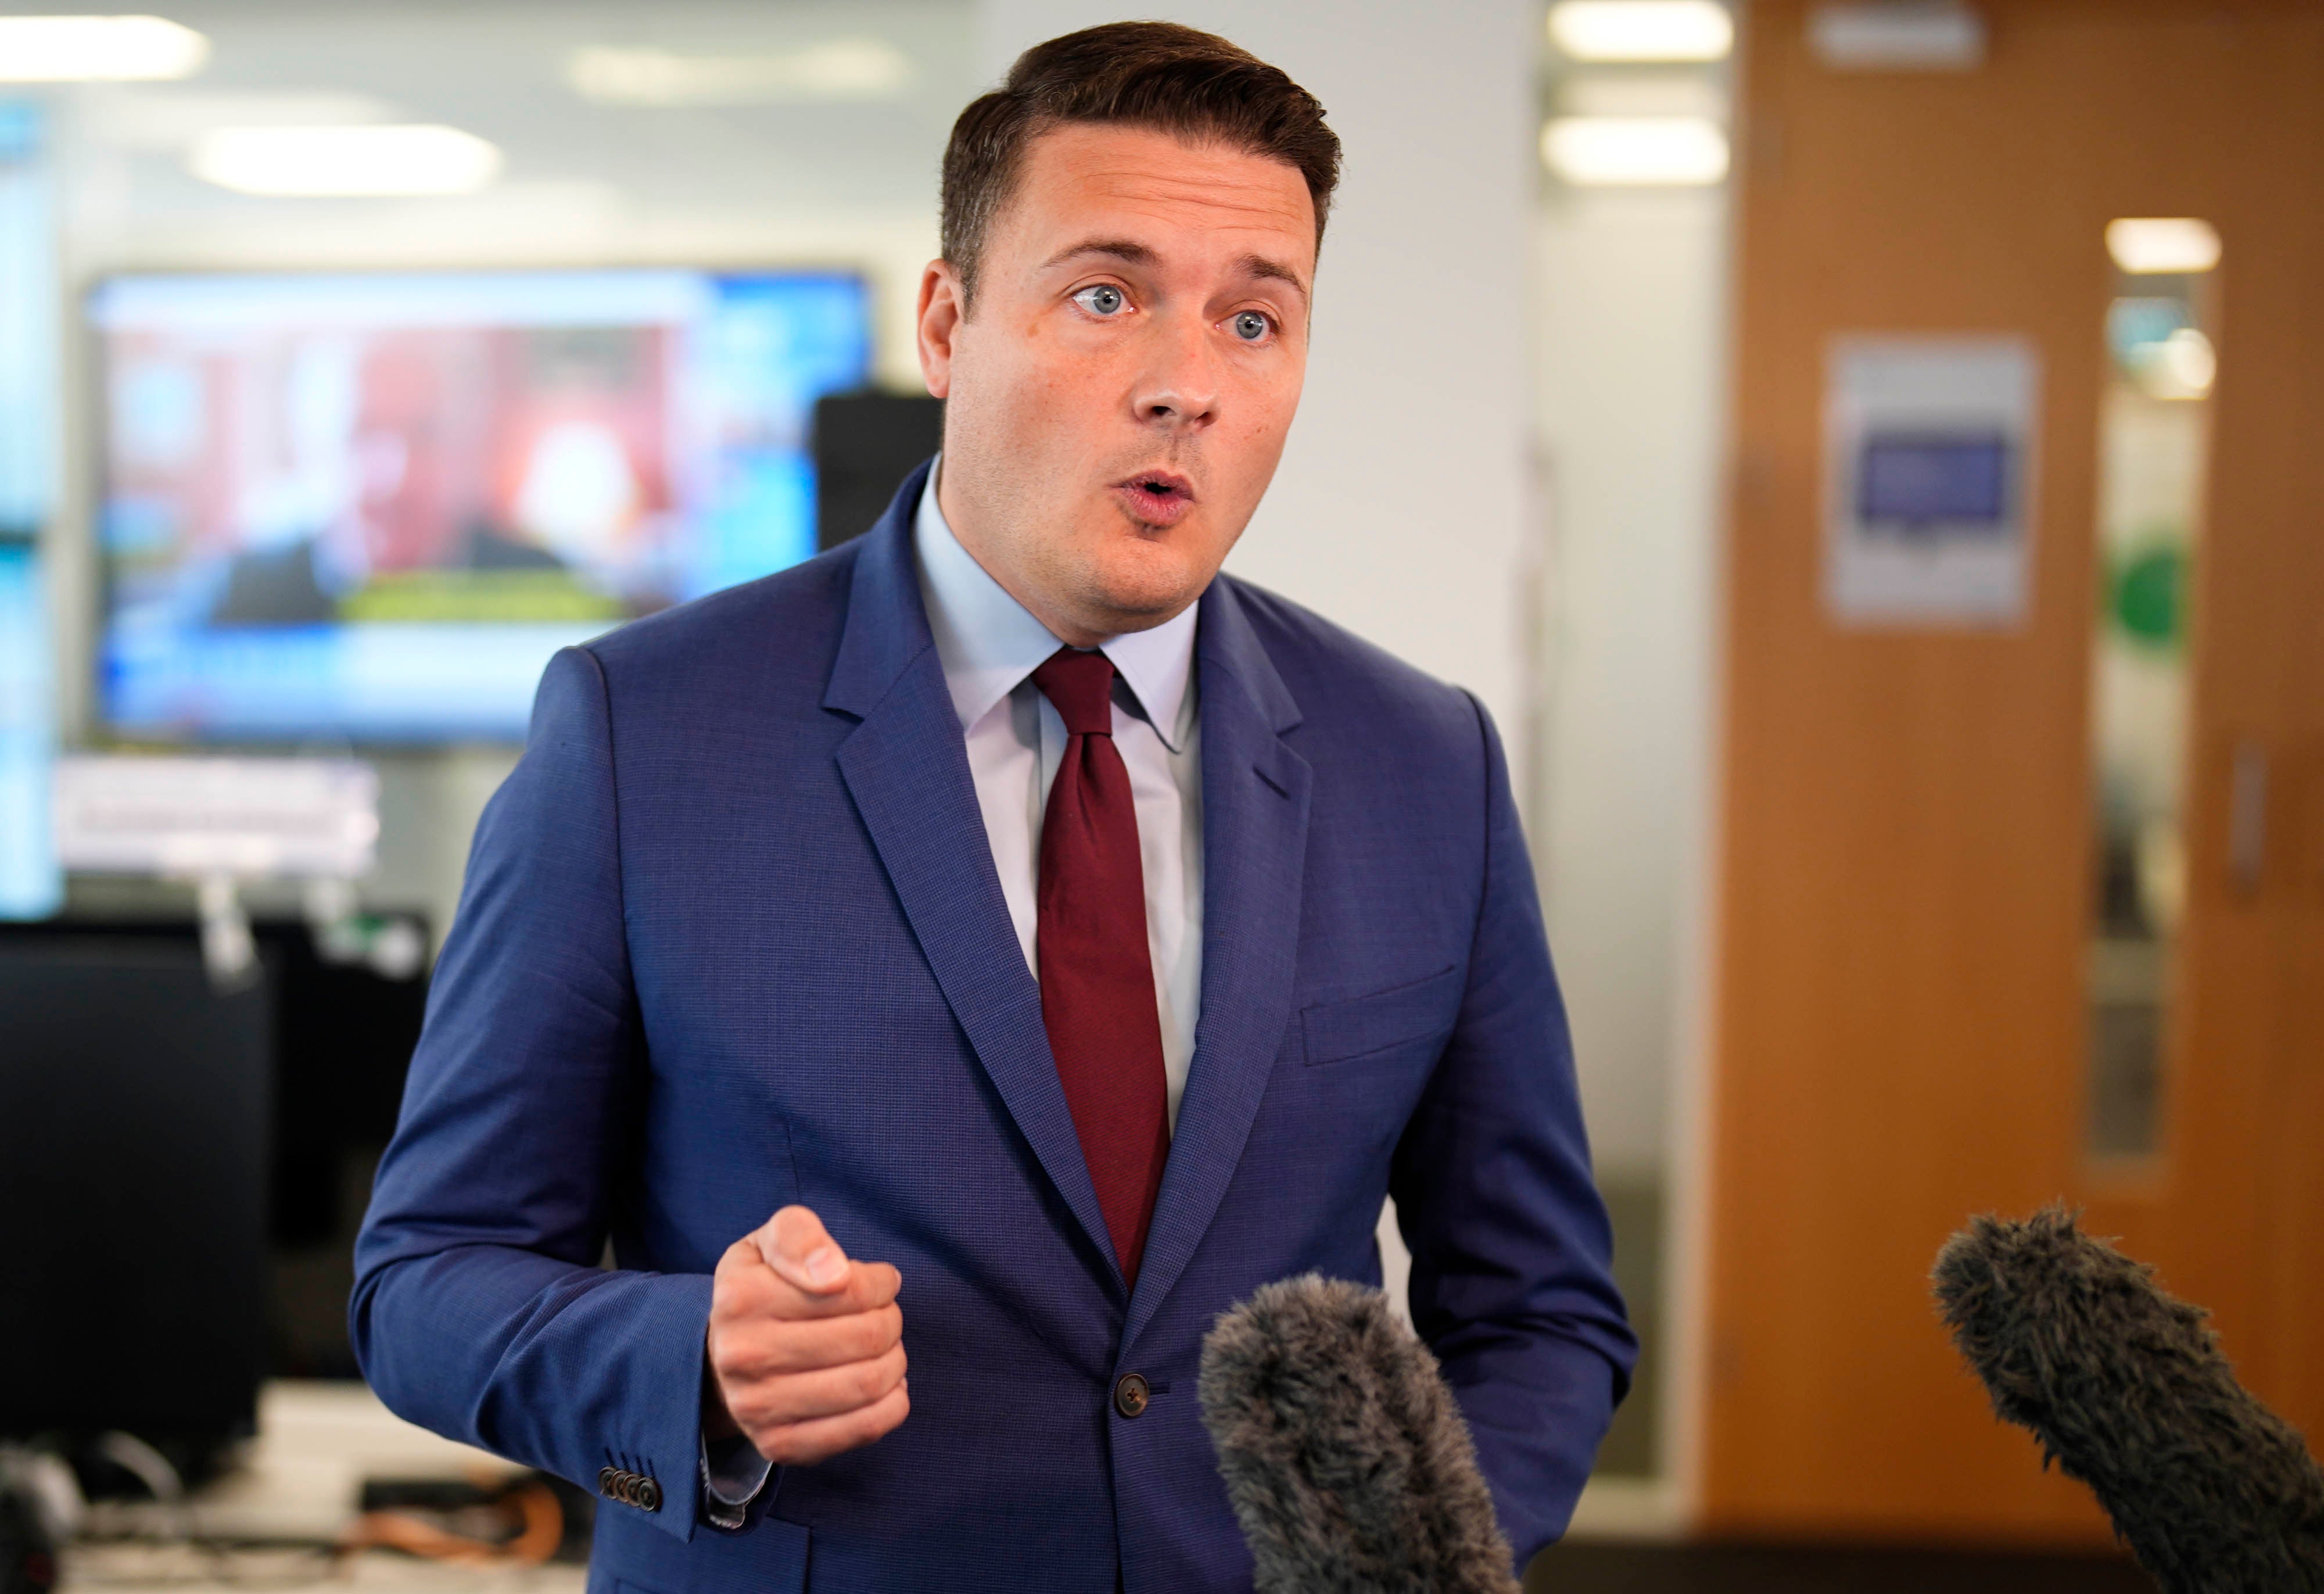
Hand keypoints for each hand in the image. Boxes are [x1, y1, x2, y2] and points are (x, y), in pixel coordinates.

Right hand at [704, 1206, 908, 1464]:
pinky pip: (863, 1428)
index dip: (881, 1284)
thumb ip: (800, 1236)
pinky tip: (885, 1385)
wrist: (722, 1358)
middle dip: (890, 1321)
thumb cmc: (762, 1289)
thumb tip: (835, 1275)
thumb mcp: (769, 1243)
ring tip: (885, 1348)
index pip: (850, 1289)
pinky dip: (893, 1403)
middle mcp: (743, 1355)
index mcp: (741, 1297)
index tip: (880, 1283)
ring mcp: (758, 1407)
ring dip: (895, 1360)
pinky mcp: (780, 1445)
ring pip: (869, 1383)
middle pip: (867, 1337)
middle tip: (884, 1315)